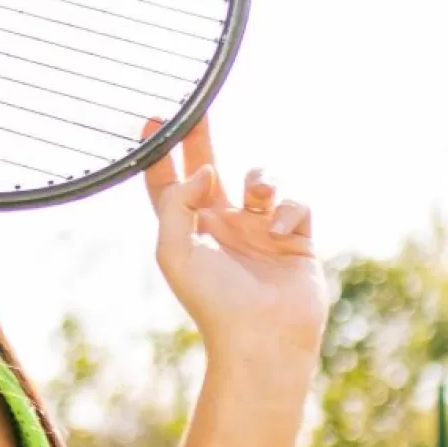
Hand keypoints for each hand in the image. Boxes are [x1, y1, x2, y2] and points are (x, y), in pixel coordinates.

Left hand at [142, 114, 328, 366]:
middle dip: (202, 140)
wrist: (263, 337)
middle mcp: (223, 228)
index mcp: (189, 232)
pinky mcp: (296, 240)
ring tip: (257, 195)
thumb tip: (204, 169)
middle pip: (210, 171)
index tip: (151, 122)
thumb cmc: (213, 301)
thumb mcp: (175, 251)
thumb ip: (177, 203)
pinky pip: (296, 203)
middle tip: (197, 108)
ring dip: (262, 178)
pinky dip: (290, 209)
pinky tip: (281, 230)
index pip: (168, 187)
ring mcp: (261, 232)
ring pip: (262, 181)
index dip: (159, 156)